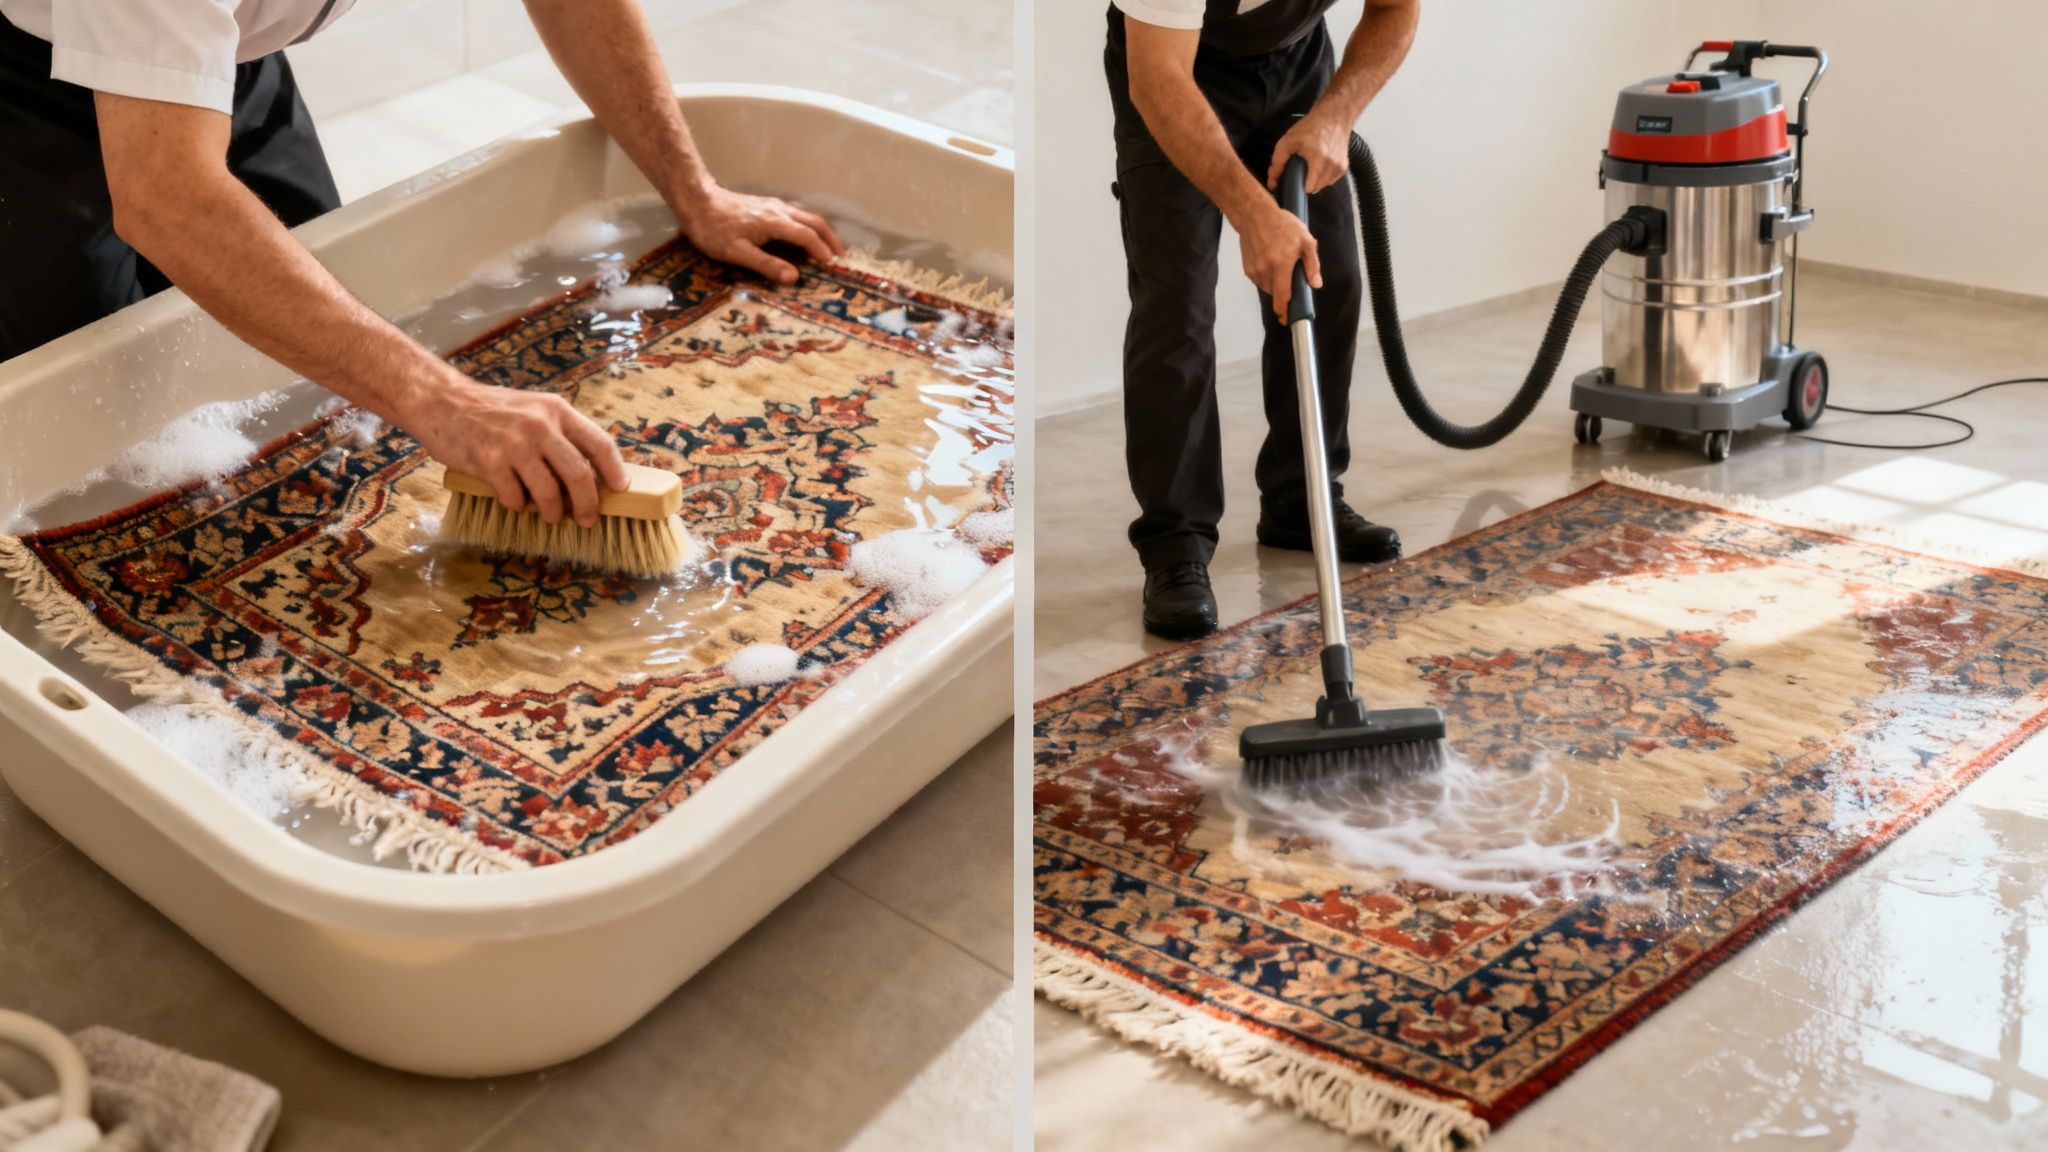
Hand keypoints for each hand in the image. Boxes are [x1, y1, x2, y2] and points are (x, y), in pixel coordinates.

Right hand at [406, 377, 629, 527]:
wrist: (442, 401)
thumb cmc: (492, 410)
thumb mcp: (533, 409)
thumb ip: (559, 434)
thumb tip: (589, 472)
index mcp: (557, 411)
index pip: (599, 443)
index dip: (614, 471)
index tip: (620, 489)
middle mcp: (540, 426)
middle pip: (579, 475)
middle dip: (588, 504)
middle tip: (586, 518)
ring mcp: (515, 445)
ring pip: (549, 493)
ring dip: (553, 512)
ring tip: (550, 516)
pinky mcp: (490, 462)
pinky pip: (515, 498)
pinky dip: (518, 506)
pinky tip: (515, 501)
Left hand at [674, 184, 846, 283]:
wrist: (697, 201)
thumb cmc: (712, 229)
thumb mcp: (737, 252)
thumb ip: (767, 264)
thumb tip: (794, 277)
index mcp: (774, 222)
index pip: (808, 236)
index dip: (823, 251)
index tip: (834, 266)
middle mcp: (779, 210)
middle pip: (815, 222)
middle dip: (831, 240)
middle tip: (842, 258)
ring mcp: (774, 206)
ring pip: (808, 216)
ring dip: (822, 232)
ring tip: (830, 249)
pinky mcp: (767, 205)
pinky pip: (797, 215)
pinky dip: (810, 227)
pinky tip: (806, 237)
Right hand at [1237, 202, 1319, 321]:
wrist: (1255, 215)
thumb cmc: (1281, 224)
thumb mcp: (1305, 241)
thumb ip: (1312, 265)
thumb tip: (1315, 284)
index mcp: (1281, 265)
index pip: (1282, 297)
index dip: (1284, 311)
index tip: (1287, 319)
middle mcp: (1265, 270)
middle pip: (1275, 293)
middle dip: (1283, 290)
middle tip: (1289, 274)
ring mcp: (1254, 270)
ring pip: (1266, 287)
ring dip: (1274, 283)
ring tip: (1279, 263)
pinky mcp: (1247, 268)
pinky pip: (1259, 280)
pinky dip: (1266, 276)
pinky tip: (1270, 261)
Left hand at [1266, 109, 1351, 194]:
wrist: (1333, 116)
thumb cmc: (1311, 126)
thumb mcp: (1288, 141)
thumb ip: (1278, 163)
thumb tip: (1272, 183)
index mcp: (1318, 160)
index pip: (1308, 188)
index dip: (1297, 185)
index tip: (1293, 178)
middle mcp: (1332, 165)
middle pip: (1314, 189)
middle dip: (1305, 181)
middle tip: (1301, 166)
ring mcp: (1339, 167)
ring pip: (1323, 186)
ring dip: (1315, 180)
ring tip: (1310, 164)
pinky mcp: (1344, 167)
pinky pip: (1330, 180)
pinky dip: (1323, 176)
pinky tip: (1319, 164)